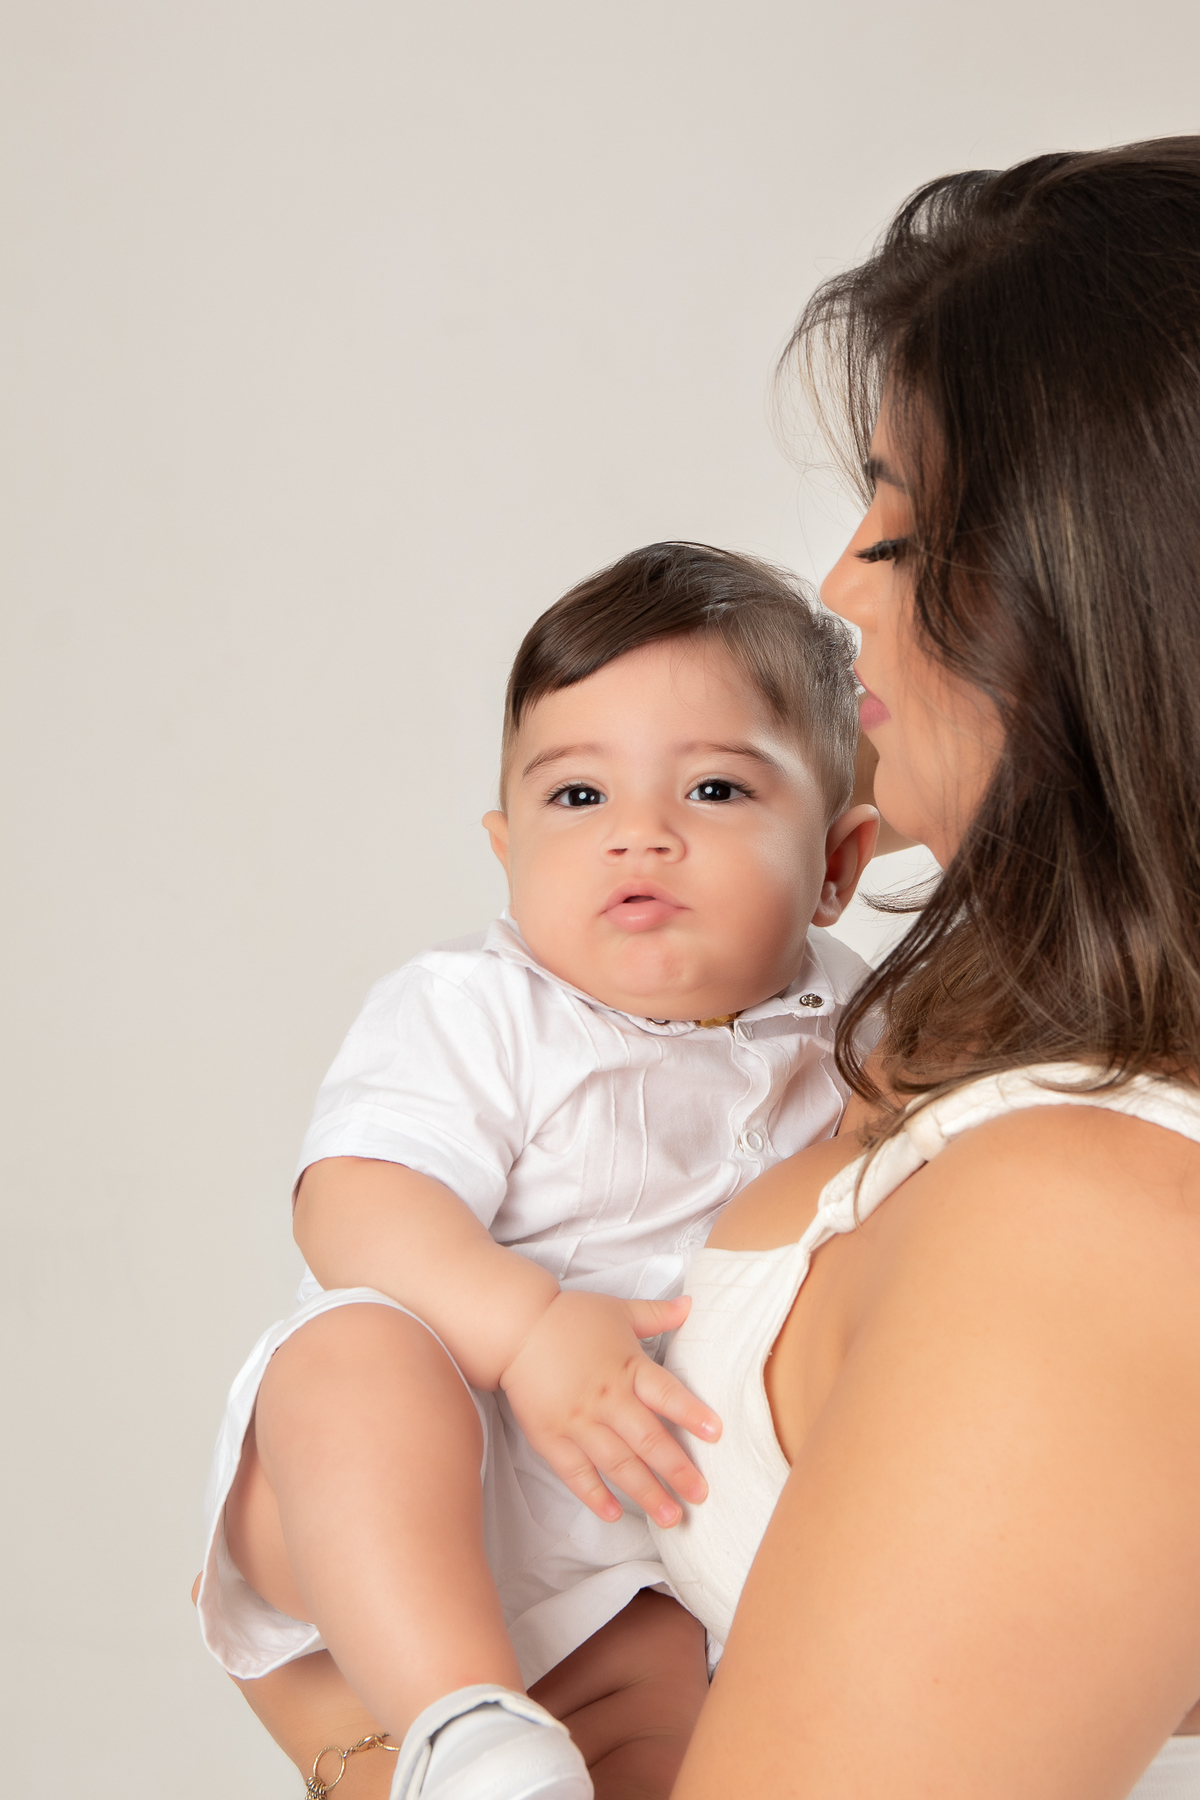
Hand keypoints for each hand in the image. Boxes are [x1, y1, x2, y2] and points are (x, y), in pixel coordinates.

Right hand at [497, 1290, 720, 1526]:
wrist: (516, 1327)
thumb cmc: (570, 1317)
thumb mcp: (618, 1310)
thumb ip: (656, 1314)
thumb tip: (690, 1305)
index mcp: (627, 1366)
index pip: (666, 1394)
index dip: (691, 1413)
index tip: (715, 1434)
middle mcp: (607, 1398)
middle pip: (648, 1440)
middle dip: (677, 1471)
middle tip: (700, 1495)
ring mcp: (578, 1421)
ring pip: (618, 1464)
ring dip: (646, 1492)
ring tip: (670, 1517)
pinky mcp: (552, 1437)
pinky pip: (576, 1473)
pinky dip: (594, 1495)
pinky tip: (614, 1514)